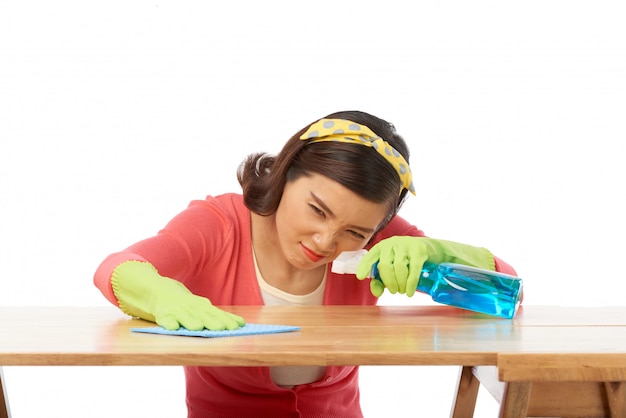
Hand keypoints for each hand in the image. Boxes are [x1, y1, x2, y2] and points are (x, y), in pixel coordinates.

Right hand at [112, 261, 244, 330]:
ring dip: (191, 321)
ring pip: (184, 316)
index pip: (217, 313)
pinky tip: (172, 328)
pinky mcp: (162, 314)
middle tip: (223, 329)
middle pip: (203, 314)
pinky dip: (168, 323)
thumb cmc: (184, 303)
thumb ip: (218, 316)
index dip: (227, 320)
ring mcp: (176, 309)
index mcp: (201, 306)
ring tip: (197, 328)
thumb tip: (242, 324)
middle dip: (213, 321)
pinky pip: (165, 319)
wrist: (156, 290)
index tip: (238, 326)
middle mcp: (191, 307)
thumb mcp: (201, 307)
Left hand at [355, 236, 493, 297]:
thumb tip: (376, 291)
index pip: (370, 256)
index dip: (364, 266)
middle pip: (384, 265)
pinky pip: (413, 270)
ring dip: (400, 284)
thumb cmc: (407, 261)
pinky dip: (410, 283)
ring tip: (402, 291)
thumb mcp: (393, 268)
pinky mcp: (419, 250)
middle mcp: (393, 243)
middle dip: (388, 282)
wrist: (431, 250)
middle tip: (394, 291)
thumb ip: (381, 280)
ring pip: (398, 268)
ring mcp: (406, 245)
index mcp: (383, 246)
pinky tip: (410, 292)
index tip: (360, 276)